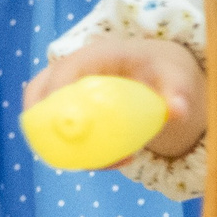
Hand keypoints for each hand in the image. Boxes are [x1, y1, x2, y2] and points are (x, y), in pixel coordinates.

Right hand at [24, 37, 207, 161]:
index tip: (68, 123)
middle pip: (38, 89)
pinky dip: (74, 147)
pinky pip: (54, 125)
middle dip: (41, 122)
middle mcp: (72, 68)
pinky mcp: (66, 104)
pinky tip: (115, 160)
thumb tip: (177, 112)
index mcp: (94, 55)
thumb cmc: (163, 71)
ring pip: (40, 111)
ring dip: (55, 139)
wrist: (156, 71)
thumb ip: (177, 92)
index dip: (57, 92)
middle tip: (69, 153)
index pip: (66, 70)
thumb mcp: (175, 77)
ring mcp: (65, 87)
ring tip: (104, 162)